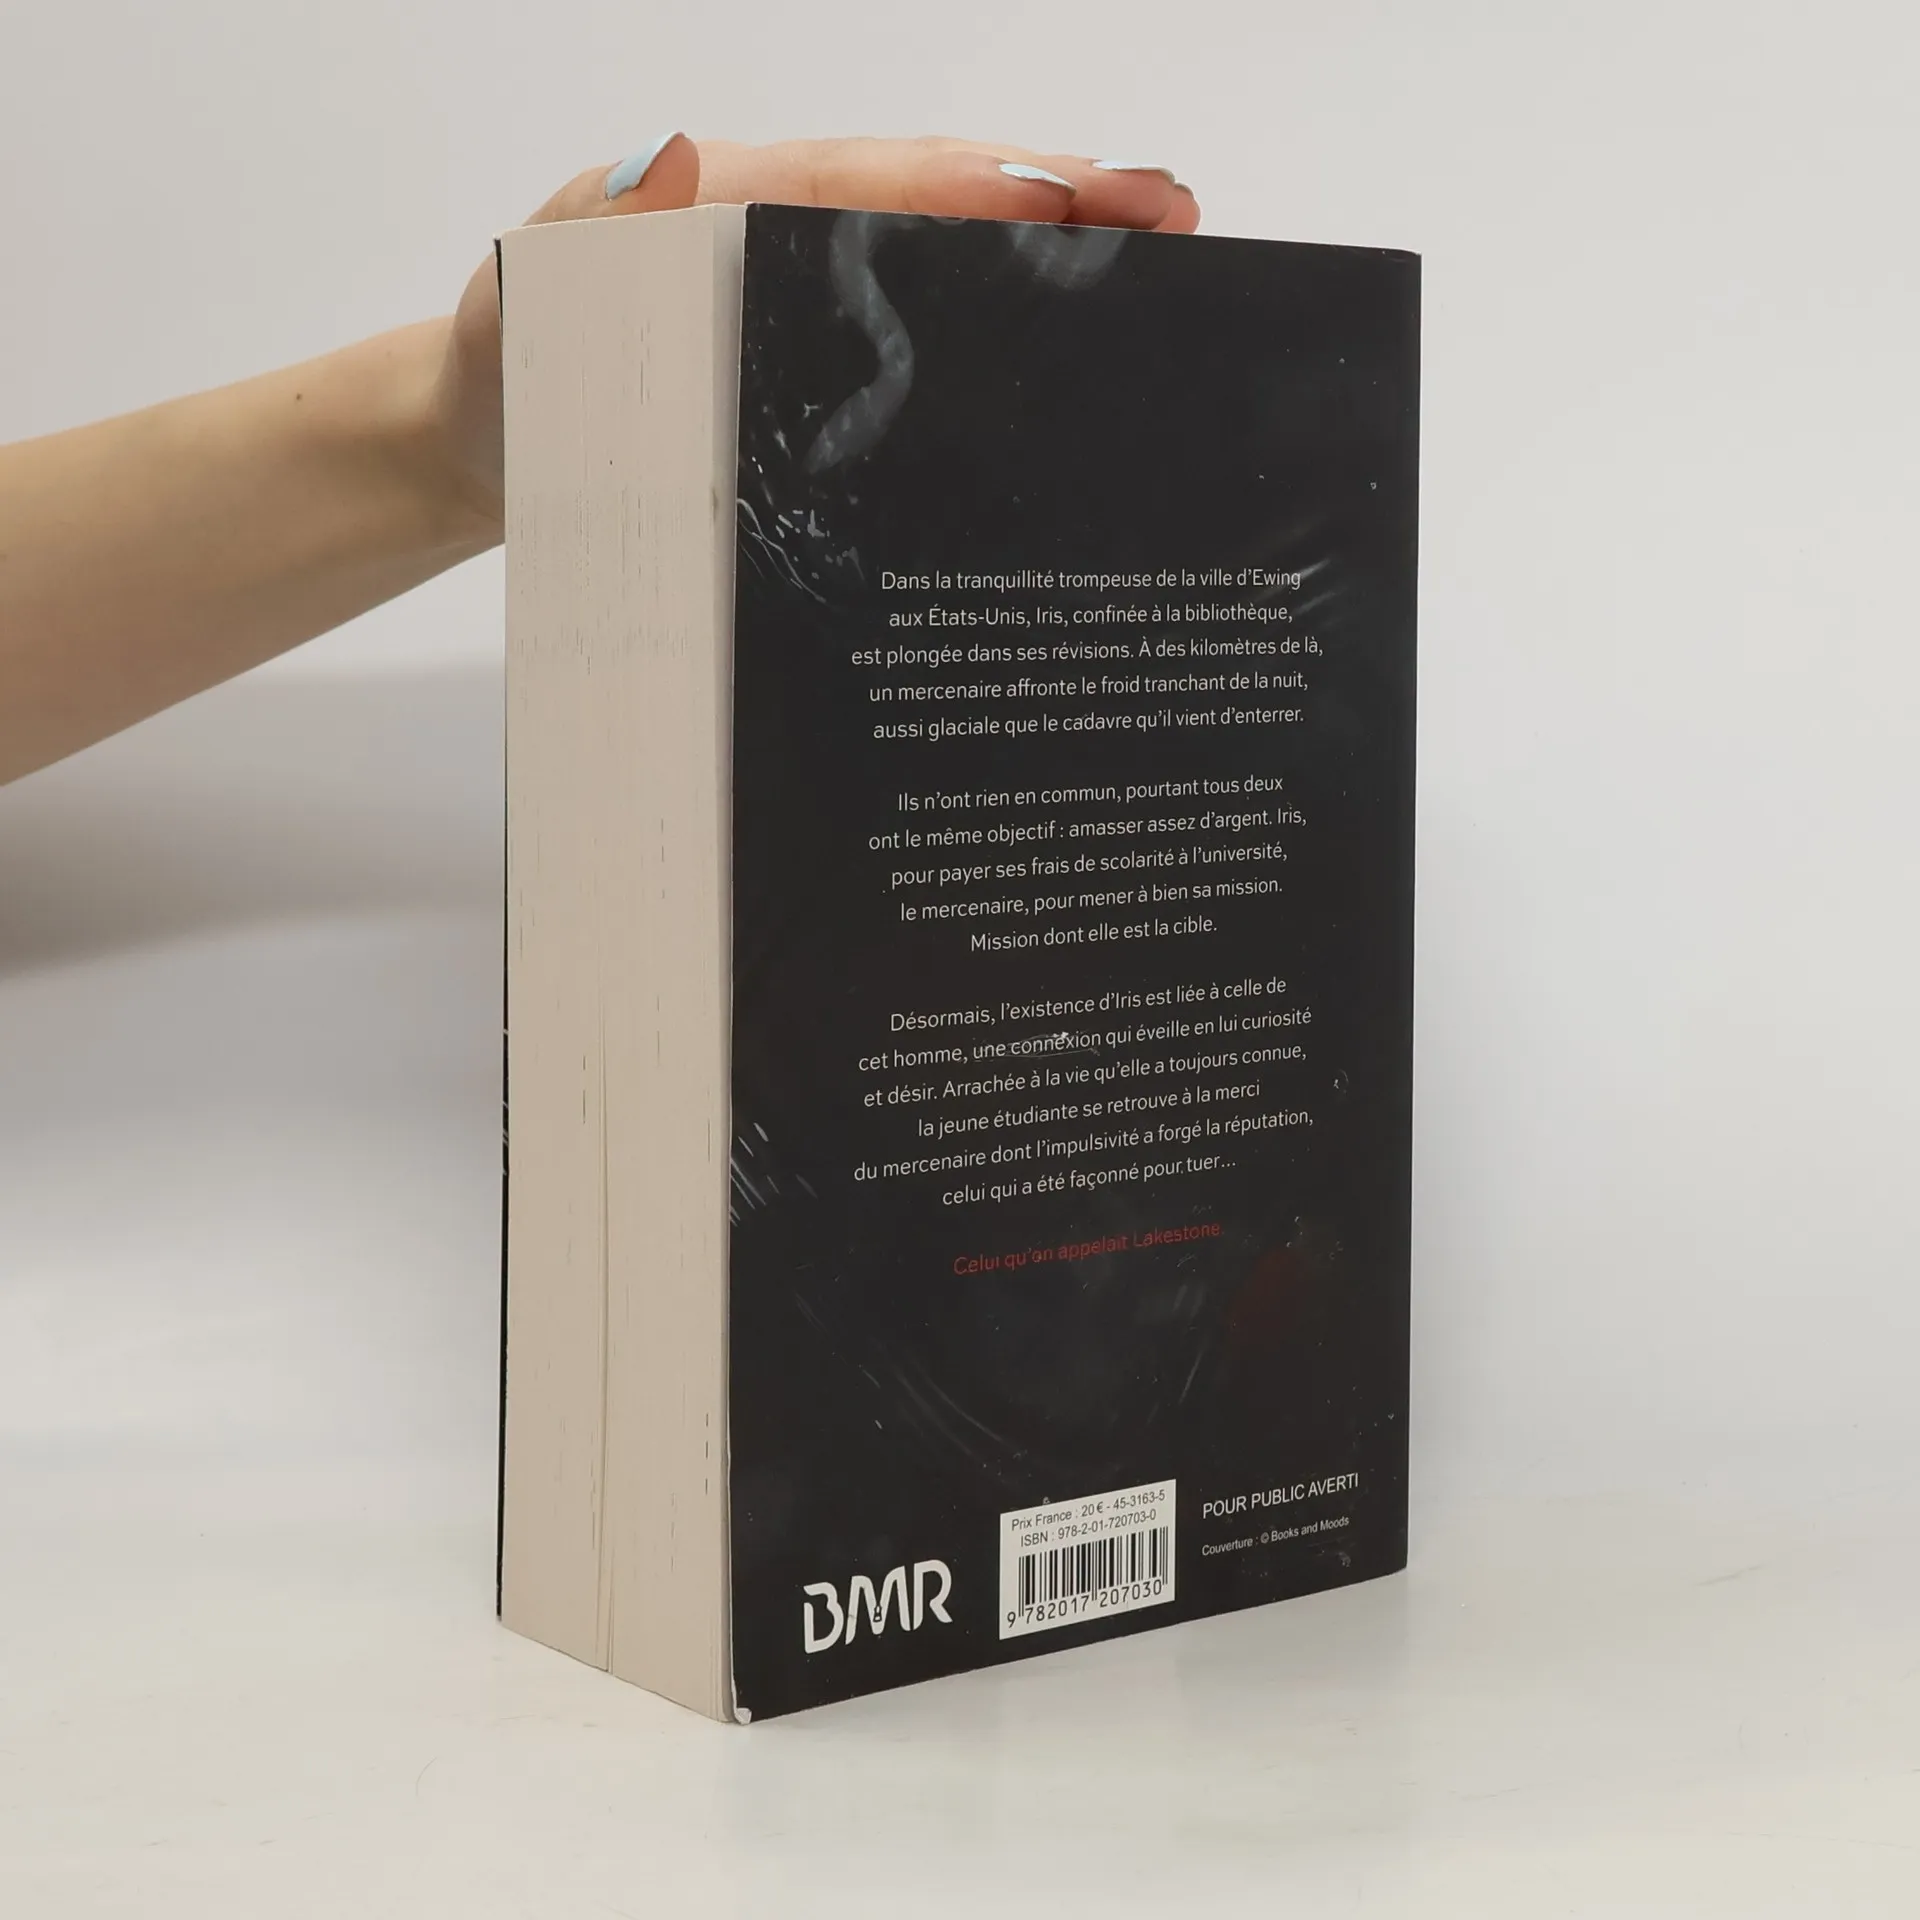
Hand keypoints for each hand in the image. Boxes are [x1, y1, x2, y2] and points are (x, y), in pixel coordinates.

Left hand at [437, 135, 1200, 525]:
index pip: (881, 180)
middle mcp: (778, 226)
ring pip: (937, 251)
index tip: (1092, 199)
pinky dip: (985, 309)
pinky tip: (1051, 336)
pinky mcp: (802, 349)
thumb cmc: (507, 370)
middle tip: (1173, 212)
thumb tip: (685, 165)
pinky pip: (907, 315)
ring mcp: (797, 287)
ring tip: (1150, 255)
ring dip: (1043, 251)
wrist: (476, 442)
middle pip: (938, 195)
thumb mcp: (533, 293)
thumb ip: (603, 233)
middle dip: (1059, 199)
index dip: (991, 187)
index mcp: (727, 198)